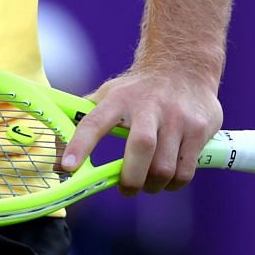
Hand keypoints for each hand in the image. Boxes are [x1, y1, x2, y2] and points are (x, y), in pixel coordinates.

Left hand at [61, 65, 222, 193]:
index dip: (79, 146)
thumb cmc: (140, 88)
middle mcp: (149, 106)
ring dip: (153, 185)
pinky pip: (186, 170)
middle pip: (140, 148)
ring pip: (165, 167)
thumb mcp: (112, 93)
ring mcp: (177, 117)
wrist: (184, 66)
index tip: (68, 168)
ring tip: (148, 184)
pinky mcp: (199, 128)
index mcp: (119, 99)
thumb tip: (55, 148)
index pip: (94, 122)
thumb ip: (87, 117)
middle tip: (126, 189)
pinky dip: (174, 183)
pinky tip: (168, 179)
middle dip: (131, 179)